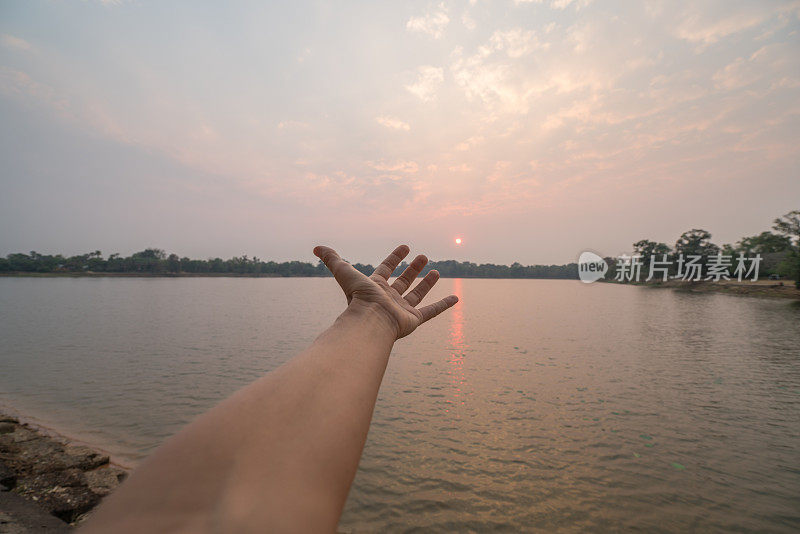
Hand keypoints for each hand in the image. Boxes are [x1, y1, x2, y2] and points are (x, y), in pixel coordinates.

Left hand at [314, 245, 457, 338]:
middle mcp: (389, 298)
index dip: (395, 257)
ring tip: (436, 270)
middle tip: (423, 256)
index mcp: (375, 286)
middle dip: (412, 269)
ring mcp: (401, 310)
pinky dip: (443, 305)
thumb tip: (316, 247)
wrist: (369, 321)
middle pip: (403, 281)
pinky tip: (456, 299)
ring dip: (427, 283)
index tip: (405, 246)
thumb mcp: (344, 272)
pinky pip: (431, 312)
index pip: (386, 268)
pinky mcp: (413, 320)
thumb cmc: (357, 298)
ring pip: (417, 294)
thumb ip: (332, 259)